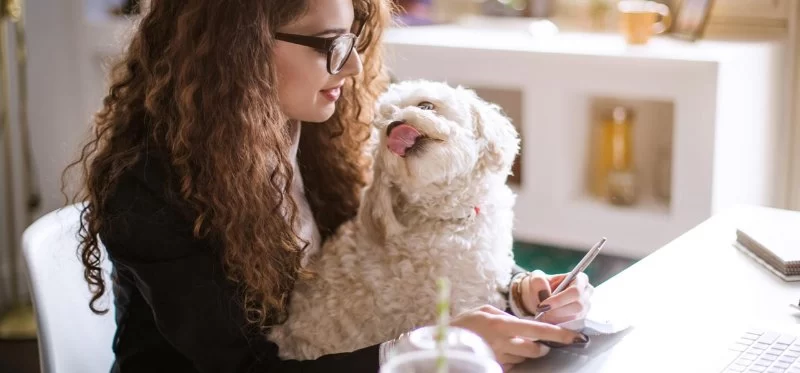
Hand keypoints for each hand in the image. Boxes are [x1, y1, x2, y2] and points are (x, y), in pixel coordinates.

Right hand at [450, 305, 588, 371]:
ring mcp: (500, 358)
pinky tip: (501, 351)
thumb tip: (524, 322)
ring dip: (524, 352)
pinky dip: (513, 358)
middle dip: (541, 346)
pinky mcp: (497, 367)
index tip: (576, 337)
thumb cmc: (464, 324)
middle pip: (536, 349)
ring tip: (508, 343)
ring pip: (525, 358)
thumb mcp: (485, 311)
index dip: (559, 334)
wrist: (444, 343)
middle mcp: (504, 343)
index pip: (538, 330)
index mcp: (503, 324)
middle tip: (537, 340)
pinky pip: (513, 364)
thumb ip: (506, 316)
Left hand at [519, 270, 593, 324]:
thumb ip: (538, 281)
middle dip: (557, 311)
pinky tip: (548, 320)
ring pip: (575, 318)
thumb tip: (545, 292)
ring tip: (542, 316)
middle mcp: (587, 293)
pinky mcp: (581, 320)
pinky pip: (572, 326)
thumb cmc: (541, 285)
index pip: (575, 291)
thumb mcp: (536, 278)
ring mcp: (585, 308)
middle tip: (542, 313)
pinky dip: (558, 324)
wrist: (539, 297)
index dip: (559, 300)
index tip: (543, 305)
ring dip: (556, 319)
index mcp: (580, 279)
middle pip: (578, 306)